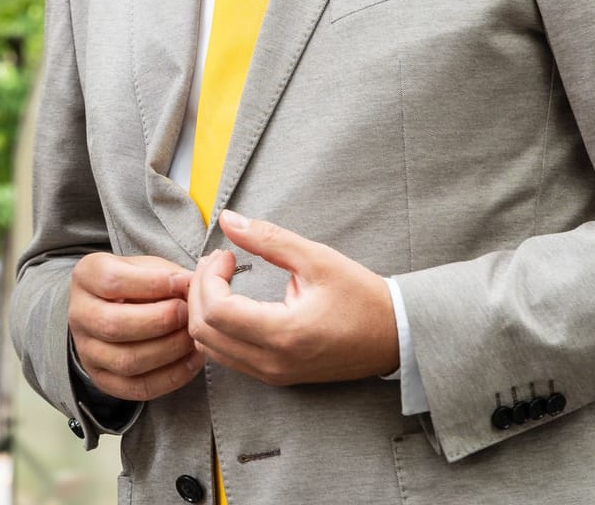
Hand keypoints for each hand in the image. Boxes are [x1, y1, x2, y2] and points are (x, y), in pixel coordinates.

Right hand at [68, 252, 203, 402]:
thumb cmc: (136, 285)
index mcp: (85, 277)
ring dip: (168, 350)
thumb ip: (169, 275)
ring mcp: (87, 351)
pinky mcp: (103, 379)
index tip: (181, 283)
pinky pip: (137, 387)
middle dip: (160, 320)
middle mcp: (79, 315)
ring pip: (126, 361)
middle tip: (186, 313)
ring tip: (191, 337)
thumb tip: (192, 287)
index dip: (152, 283)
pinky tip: (191, 360)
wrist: (115, 309)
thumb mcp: (148, 267)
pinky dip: (171, 377)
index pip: (111, 280)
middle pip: (114, 325)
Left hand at [187, 210, 397, 385]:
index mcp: (284, 334)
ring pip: (210, 348)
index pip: (216, 311)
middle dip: (199, 291)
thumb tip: (228, 219)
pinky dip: (216, 328)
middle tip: (217, 262)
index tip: (226, 254)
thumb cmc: (361, 296)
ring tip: (221, 279)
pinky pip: (227, 356)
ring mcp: (272, 374)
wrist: (394, 336)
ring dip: (204, 310)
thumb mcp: (316, 258)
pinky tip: (230, 302)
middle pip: (204, 332)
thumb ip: (268, 239)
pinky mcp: (275, 376)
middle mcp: (273, 362)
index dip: (209, 277)